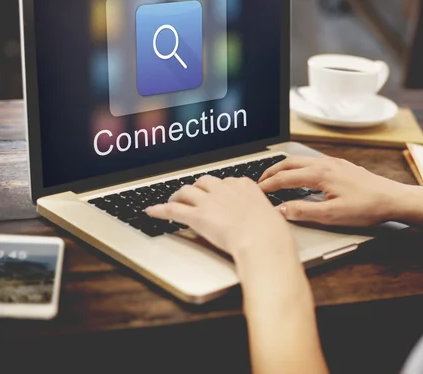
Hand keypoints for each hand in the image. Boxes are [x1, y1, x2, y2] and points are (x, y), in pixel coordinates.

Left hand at [145, 176, 296, 260]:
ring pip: (186, 191)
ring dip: (178, 195)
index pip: (226, 181)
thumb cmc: (271, 233)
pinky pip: (172, 209)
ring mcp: (209, 201)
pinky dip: (159, 210)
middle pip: (204, 181)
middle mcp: (225, 188)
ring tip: (173, 200)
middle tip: (193, 196)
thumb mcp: (271, 216)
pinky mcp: (197, 215)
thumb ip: (261, 213)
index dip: (218, 189)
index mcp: (244, 185)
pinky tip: (151, 211)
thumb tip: (264, 220)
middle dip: (197, 188)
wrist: (262, 240)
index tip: (216, 195)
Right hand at [259, 156, 410, 226]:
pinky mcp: (341, 165)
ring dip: (284, 167)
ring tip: (275, 177)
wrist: (393, 199)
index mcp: (320, 174)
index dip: (268, 185)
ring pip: (301, 160)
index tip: (256, 192)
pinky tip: (301, 175)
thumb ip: (303, 211)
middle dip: (271, 171)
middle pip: (289, 163)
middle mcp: (325, 164)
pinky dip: (298, 167)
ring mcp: (334, 163)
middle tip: (259, 181)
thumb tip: (280, 209)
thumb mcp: (332, 215)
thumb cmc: (366, 207)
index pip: (285, 178)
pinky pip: (312, 161)